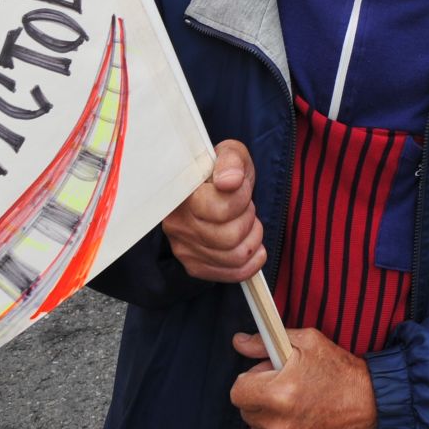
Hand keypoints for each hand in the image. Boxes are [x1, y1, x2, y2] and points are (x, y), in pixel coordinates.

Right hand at [162, 140, 263, 282]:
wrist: (217, 190)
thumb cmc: (225, 173)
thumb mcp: (231, 154)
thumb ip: (231, 161)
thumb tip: (229, 181)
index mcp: (182, 194)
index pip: (220, 209)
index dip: (241, 198)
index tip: (240, 186)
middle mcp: (177, 224)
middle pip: (230, 237)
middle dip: (249, 219)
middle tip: (245, 207)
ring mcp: (184, 248)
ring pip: (235, 256)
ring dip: (252, 238)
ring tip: (246, 222)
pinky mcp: (194, 265)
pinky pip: (233, 273)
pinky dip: (252, 261)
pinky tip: (250, 244)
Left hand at [231, 329, 377, 428]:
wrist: (373, 408)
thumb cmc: (342, 373)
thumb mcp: (308, 343)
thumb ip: (267, 342)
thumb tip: (240, 342)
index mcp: (279, 394)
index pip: (237, 391)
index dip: (251, 380)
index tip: (265, 377)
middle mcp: (279, 426)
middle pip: (247, 411)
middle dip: (261, 398)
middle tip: (286, 389)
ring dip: (271, 419)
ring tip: (298, 407)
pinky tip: (303, 426)